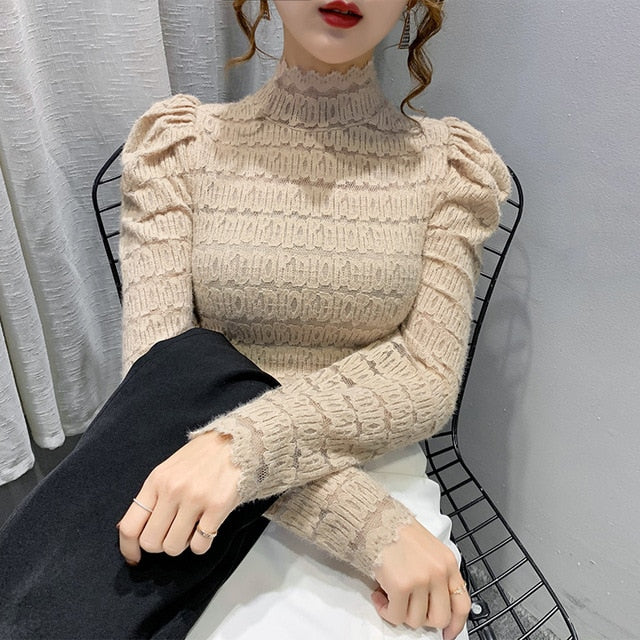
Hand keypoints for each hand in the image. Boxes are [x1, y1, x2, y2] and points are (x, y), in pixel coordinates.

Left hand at [117, 431, 240, 564]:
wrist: (237, 441)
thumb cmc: (202, 456)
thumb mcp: (169, 469)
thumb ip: (152, 496)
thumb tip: (130, 528)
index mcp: (156, 480)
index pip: (130, 526)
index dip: (129, 549)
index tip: (135, 558)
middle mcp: (173, 489)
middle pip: (151, 542)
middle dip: (161, 545)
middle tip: (172, 534)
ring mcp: (195, 498)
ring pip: (174, 547)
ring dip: (182, 544)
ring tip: (191, 529)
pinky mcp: (217, 506)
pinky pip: (200, 545)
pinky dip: (202, 544)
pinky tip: (207, 528)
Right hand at [371, 518, 470, 638]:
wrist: (376, 521)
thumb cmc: (398, 533)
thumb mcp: (429, 550)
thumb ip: (437, 575)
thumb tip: (435, 604)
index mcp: (448, 563)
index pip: (462, 604)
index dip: (456, 624)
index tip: (448, 633)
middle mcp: (438, 572)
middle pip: (439, 617)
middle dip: (422, 618)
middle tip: (408, 607)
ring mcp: (421, 580)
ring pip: (416, 620)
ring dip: (400, 612)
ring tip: (390, 596)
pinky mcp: (402, 585)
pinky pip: (396, 615)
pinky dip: (386, 610)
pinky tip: (380, 596)